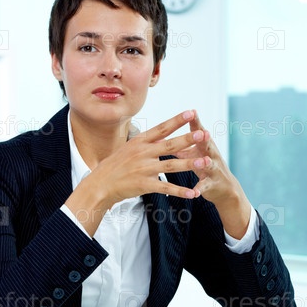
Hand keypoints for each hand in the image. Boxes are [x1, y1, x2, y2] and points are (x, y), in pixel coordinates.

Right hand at [65, 111, 201, 235]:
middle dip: (188, 139)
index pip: (161, 128)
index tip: (191, 113)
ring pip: (171, 166)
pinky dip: (180, 191)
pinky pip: (166, 188)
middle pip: (170, 145)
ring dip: (189, 165)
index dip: (177, 120)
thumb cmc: (115, 165)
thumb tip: (160, 133)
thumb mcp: (129, 148)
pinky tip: (193, 193)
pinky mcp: (144, 185)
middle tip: (204, 134)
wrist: (100, 184)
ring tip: (205, 162)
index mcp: (140, 142)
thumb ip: (146, 142)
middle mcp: (143, 153)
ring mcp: (144, 169)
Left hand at [174, 111, 251, 238]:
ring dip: (206, 162)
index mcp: (203, 145)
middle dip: (205, 139)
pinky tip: (194, 193)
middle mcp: (210, 154)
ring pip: (209, 164)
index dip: (195, 122)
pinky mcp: (212, 184)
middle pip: (207, 144)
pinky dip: (199, 189)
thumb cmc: (203, 166)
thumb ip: (179, 147)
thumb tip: (161, 137)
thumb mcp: (193, 155)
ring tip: (204, 161)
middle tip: (203, 132)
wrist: (223, 187)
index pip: (199, 131)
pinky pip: (205, 186)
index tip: (191, 111)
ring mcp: (213, 169)